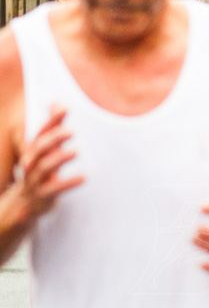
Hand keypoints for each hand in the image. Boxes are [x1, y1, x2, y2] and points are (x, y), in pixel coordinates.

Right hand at [12, 105, 83, 222]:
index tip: (65, 108)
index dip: (52, 120)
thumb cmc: (41, 171)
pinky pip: (54, 189)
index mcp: (33, 150)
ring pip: (44, 167)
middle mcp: (31, 162)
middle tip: (71, 131)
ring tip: (77, 151)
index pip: (42, 132)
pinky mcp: (43, 195)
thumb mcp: (47, 151)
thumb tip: (59, 103)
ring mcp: (34, 179)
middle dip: (54, 138)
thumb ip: (54, 129)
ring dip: (59, 158)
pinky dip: (69, 182)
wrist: (24, 203)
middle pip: (40, 147)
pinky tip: (84, 177)